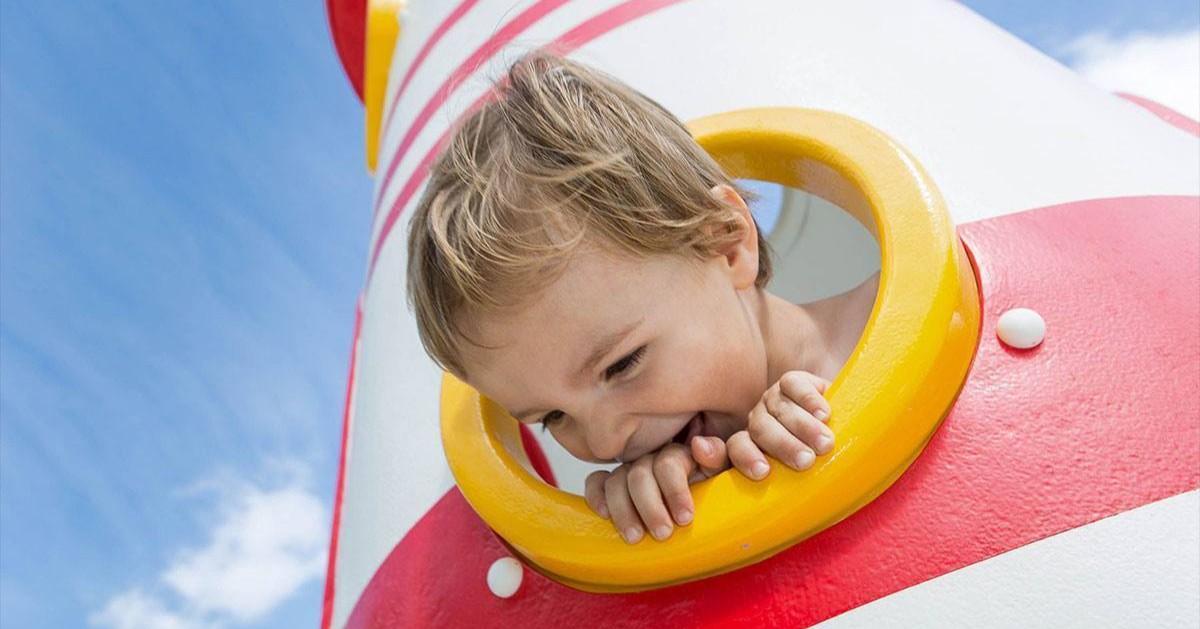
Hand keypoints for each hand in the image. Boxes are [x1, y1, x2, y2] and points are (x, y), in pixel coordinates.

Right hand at [583, 439, 728, 543]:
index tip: (685, 518)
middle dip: (650, 506)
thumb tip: (699, 445)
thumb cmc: (717, 493)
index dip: (675, 490)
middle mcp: (652, 459)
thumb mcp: (724, 475)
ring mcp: (631, 472)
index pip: (668, 463)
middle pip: (639, 474)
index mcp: (680, 455)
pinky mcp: (615, 487)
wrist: (711, 514)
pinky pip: (597, 482)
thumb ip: (718, 457)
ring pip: (616, 481)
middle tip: (663, 534)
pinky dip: (597, 495)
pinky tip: (604, 515)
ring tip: (635, 537)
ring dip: (623, 510)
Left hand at [727, 371, 833, 479]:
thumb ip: (767, 481)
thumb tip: (732, 482)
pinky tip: (824, 414)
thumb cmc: (814, 461)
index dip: (745, 459)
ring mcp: (774, 399)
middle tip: (806, 461)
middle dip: (783, 446)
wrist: (846, 431)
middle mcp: (758, 420)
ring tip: (825, 444)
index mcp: (750, 445)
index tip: (762, 473)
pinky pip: (794, 385)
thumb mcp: (791, 476)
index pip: (736, 450)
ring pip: (779, 408)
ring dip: (802, 427)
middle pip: (760, 429)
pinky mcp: (794, 382)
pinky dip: (809, 399)